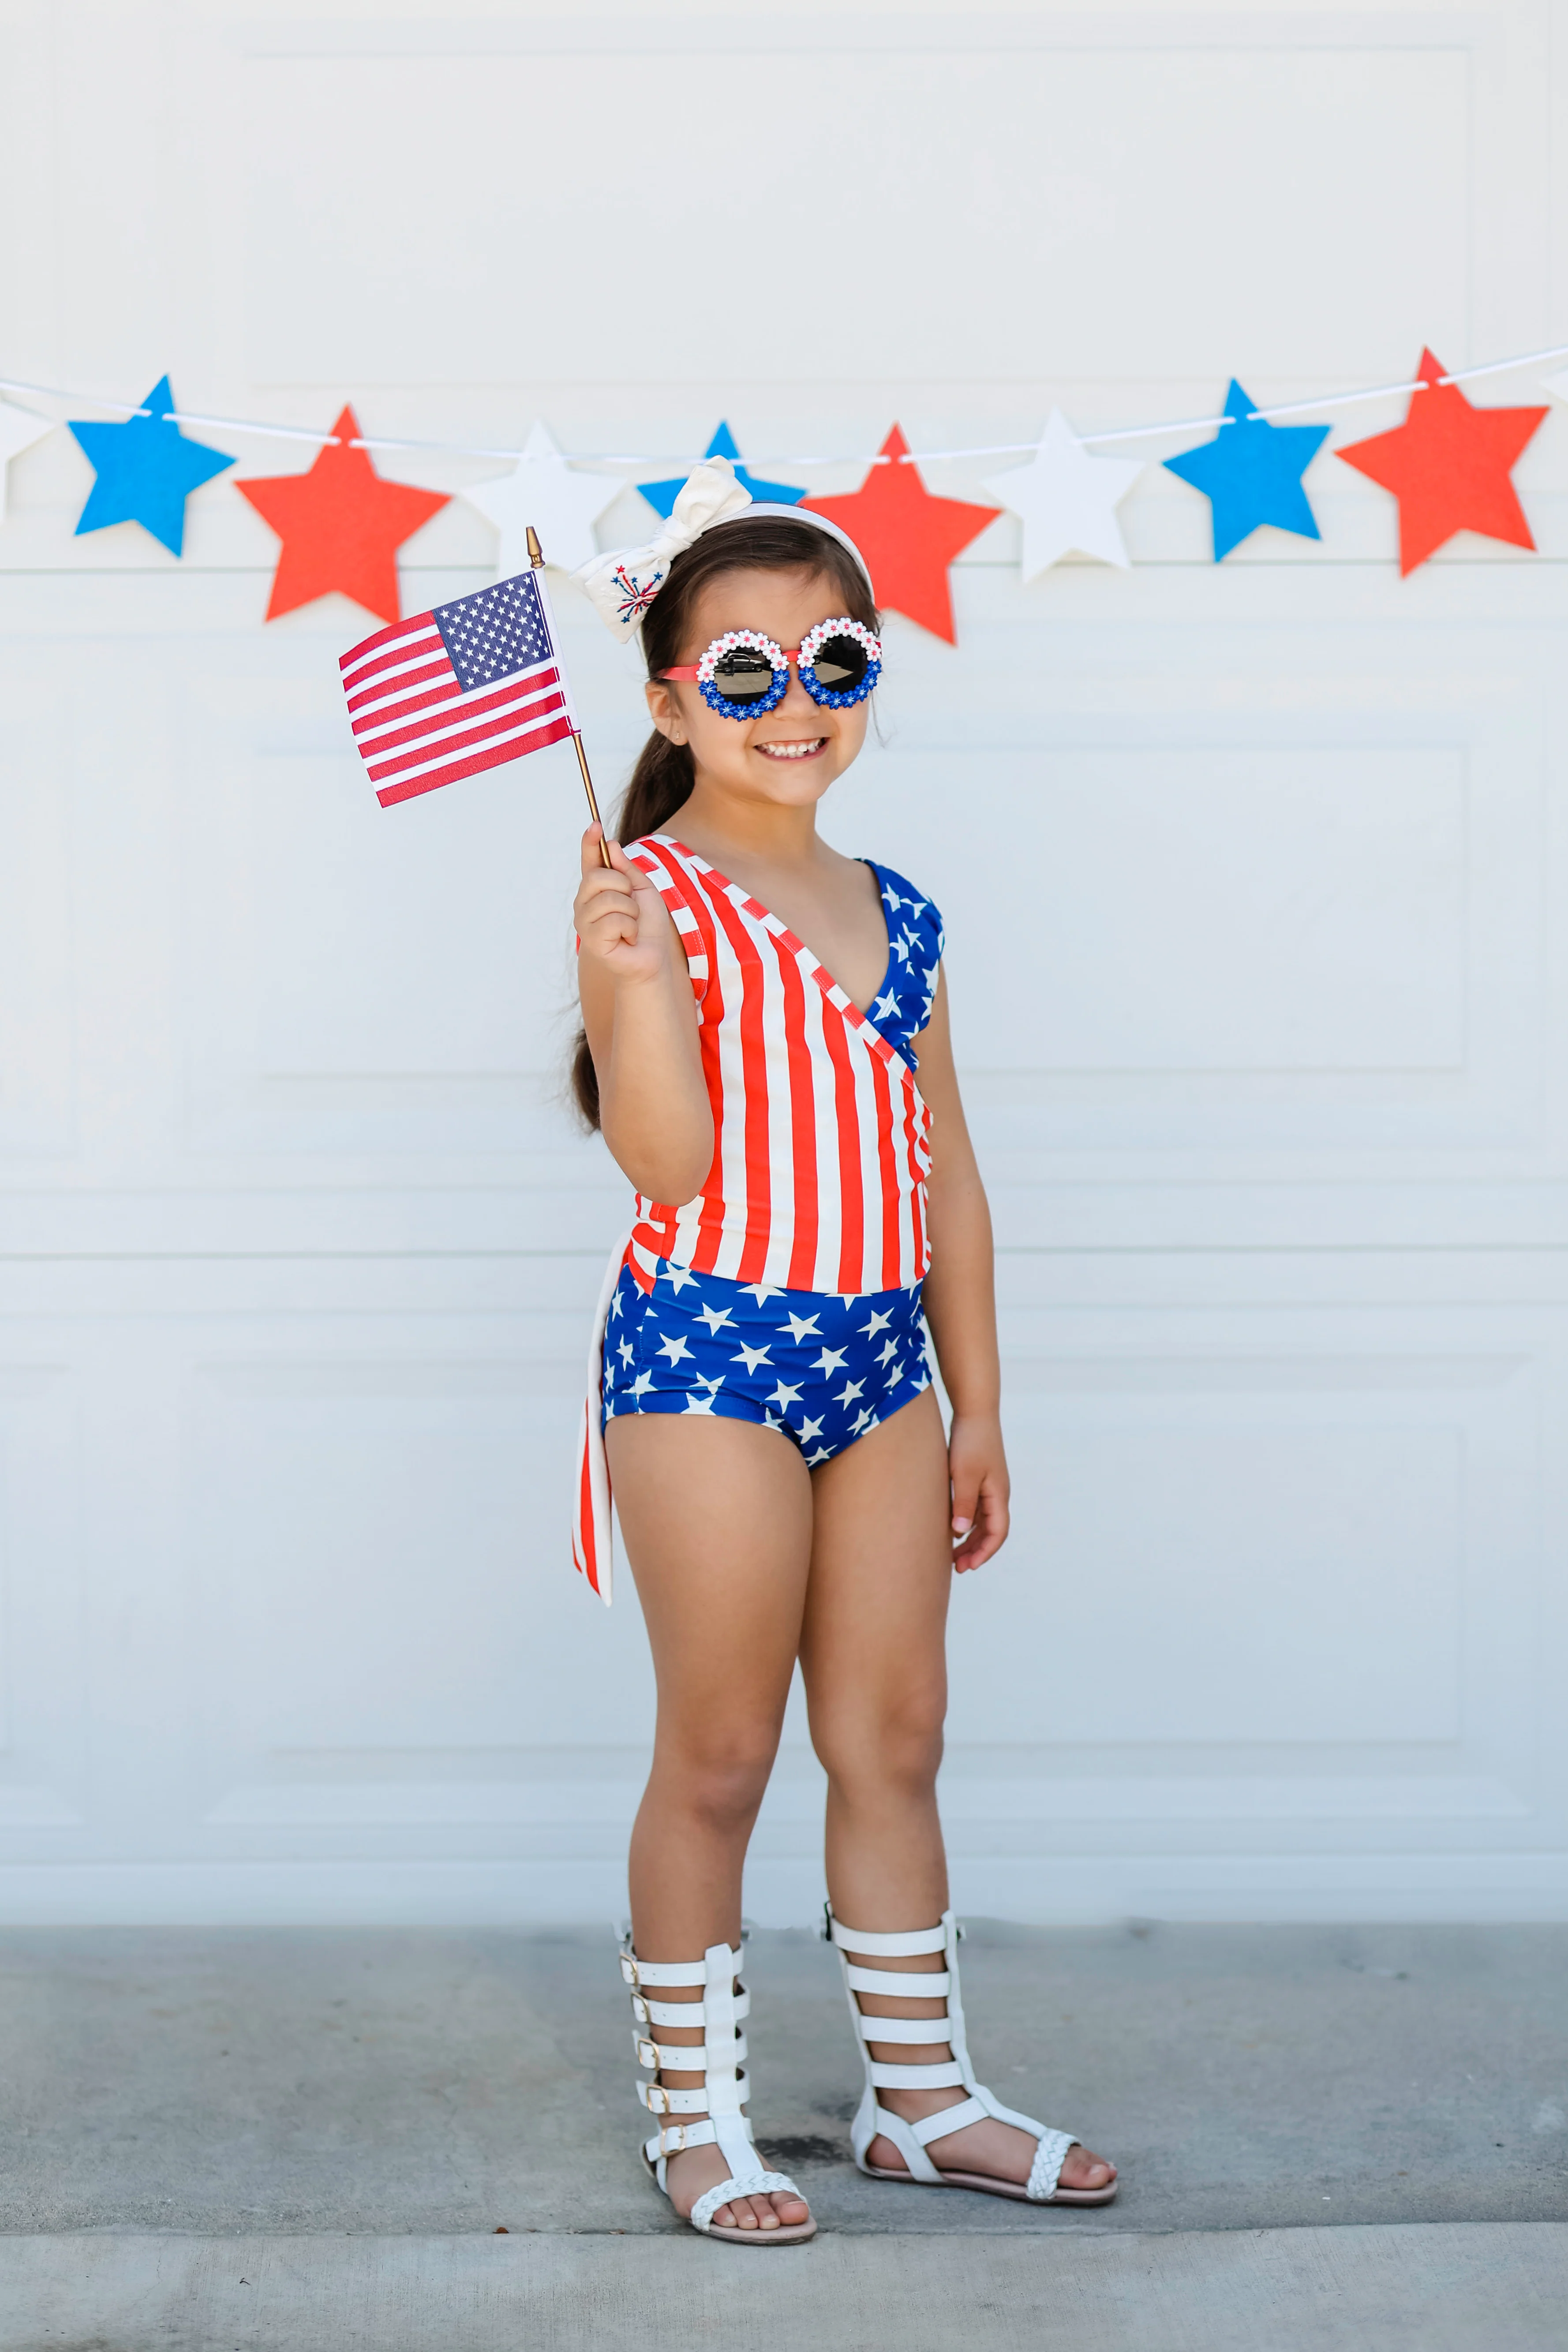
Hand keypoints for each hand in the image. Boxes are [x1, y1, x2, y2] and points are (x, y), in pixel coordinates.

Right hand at [574, 825, 672, 987]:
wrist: (654, 958)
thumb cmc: (648, 926)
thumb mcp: (642, 889)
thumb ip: (626, 869)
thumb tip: (610, 844)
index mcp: (597, 889)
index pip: (589, 860)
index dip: (590, 842)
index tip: (595, 825)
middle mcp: (584, 904)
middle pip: (598, 876)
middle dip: (624, 887)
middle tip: (633, 906)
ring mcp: (585, 923)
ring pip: (609, 899)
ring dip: (631, 912)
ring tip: (632, 926)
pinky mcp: (591, 941)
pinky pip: (614, 921)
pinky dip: (631, 928)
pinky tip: (629, 938)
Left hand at [948, 1411, 1009, 1570]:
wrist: (974, 1412)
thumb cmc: (970, 1441)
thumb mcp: (964, 1474)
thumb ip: (963, 1504)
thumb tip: (961, 1533)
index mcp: (998, 1495)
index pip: (998, 1533)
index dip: (984, 1552)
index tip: (968, 1567)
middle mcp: (997, 1494)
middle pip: (991, 1531)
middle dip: (976, 1551)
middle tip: (957, 1568)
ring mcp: (989, 1487)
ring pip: (983, 1522)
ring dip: (970, 1540)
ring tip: (952, 1556)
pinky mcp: (978, 1480)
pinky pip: (975, 1510)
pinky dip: (966, 1524)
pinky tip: (950, 1530)